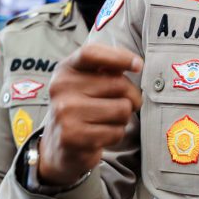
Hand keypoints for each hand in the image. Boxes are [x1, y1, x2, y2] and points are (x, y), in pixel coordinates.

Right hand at [39, 44, 142, 185]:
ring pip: (122, 109)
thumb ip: (107, 68)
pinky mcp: (73, 136)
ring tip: (105, 121)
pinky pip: (117, 132)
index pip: (91, 53)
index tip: (138, 65)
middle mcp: (61, 88)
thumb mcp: (87, 82)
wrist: (59, 145)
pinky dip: (116, 135)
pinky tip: (99, 135)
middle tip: (120, 104)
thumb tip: (136, 63)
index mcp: (65, 70)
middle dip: (130, 97)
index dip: (119, 56)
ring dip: (123, 118)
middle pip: (118, 84)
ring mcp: (65, 112)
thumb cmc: (82, 108)